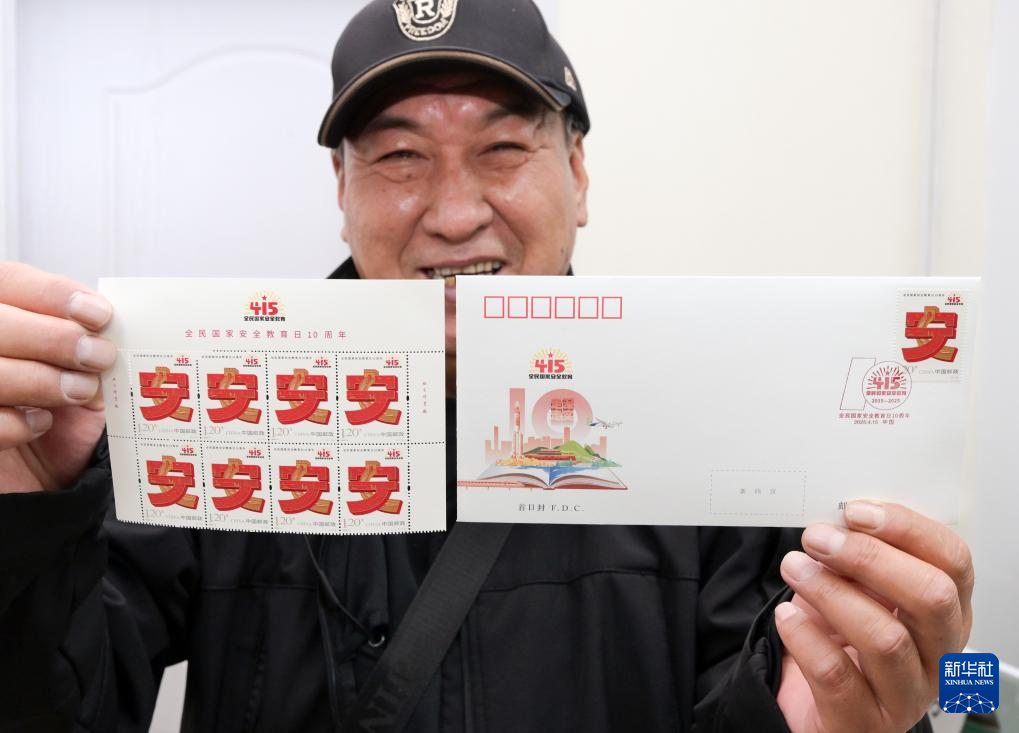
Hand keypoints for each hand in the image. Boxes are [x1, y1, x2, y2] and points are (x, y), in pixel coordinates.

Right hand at [0, 262, 115, 492]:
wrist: (50, 483)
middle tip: (96, 357)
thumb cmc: (67, 421)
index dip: (51, 293)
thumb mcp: (86, 376)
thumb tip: (110, 324)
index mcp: (6, 318)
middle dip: (52, 337)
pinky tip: (41, 424)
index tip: (97, 314)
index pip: (9, 281)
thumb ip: (89, 345)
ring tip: (80, 392)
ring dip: (41, 379)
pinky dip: (16, 422)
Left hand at [774, 501, 972, 732]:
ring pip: (885, 637)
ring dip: (830, 592)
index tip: (856, 512)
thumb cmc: (838, 644)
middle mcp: (938, 656)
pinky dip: (806, 637)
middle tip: (819, 539)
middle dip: (869, 558)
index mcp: (945, 614)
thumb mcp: (854, 594)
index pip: (953, 563)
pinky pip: (837, 675)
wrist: (811, 706)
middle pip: (931, 597)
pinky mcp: (863, 722)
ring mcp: (906, 695)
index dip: (907, 530)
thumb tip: (838, 522)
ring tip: (795, 568)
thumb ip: (858, 562)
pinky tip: (787, 617)